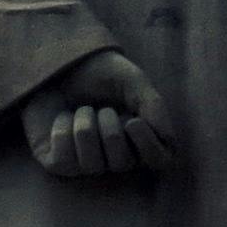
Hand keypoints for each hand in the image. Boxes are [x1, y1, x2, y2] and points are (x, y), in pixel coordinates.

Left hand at [24, 49, 177, 178]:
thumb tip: (168, 138)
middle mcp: (115, 157)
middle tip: (102, 109)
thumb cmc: (99, 73)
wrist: (59, 62)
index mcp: (140, 139)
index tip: (133, 121)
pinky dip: (62, 133)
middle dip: (110, 130)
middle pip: (122, 163)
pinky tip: (62, 118)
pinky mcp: (59, 163)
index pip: (158, 161)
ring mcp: (87, 163)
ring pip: (92, 164)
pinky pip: (64, 162)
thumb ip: (152, 105)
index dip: (147, 146)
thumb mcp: (131, 80)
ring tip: (81, 109)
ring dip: (85, 127)